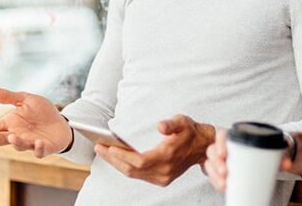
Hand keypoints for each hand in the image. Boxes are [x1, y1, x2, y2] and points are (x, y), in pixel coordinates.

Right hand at [0, 86, 71, 157]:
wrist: (61, 122)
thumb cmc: (41, 112)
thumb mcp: (26, 100)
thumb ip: (7, 97)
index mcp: (10, 124)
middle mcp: (17, 135)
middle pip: (3, 139)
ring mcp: (30, 143)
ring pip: (20, 145)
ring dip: (16, 142)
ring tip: (12, 137)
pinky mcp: (43, 148)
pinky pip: (39, 151)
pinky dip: (38, 149)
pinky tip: (38, 142)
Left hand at [94, 114, 214, 186]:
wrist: (202, 147)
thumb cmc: (189, 131)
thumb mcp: (182, 121)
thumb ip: (171, 124)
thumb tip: (160, 126)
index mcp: (168, 156)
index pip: (139, 160)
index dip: (122, 155)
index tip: (109, 147)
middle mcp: (164, 170)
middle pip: (132, 169)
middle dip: (113, 159)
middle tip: (99, 148)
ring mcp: (163, 177)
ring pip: (133, 174)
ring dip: (117, 164)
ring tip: (104, 152)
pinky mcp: (162, 179)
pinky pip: (139, 175)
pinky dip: (126, 167)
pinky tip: (117, 158)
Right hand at [204, 130, 301, 192]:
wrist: (268, 157)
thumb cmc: (266, 149)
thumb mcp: (273, 150)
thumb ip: (281, 156)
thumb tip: (288, 164)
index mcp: (236, 137)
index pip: (222, 135)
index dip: (219, 143)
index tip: (223, 153)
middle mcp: (226, 147)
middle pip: (213, 151)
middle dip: (216, 163)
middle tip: (224, 173)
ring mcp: (223, 159)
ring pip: (211, 164)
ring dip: (214, 175)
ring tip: (224, 184)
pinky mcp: (223, 171)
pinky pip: (214, 175)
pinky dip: (216, 182)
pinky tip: (223, 187)